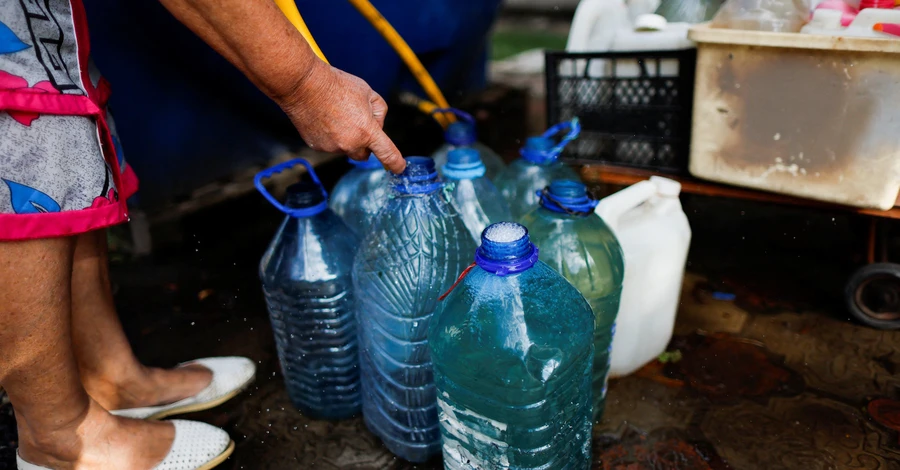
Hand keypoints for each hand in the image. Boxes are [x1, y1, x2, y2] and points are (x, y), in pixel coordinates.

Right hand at [281, 62, 404, 172]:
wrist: (304, 85)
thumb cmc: (337, 85)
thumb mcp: (368, 92)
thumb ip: (379, 112)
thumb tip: (376, 125)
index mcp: (367, 131)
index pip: (387, 153)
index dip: (395, 163)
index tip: (399, 168)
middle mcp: (350, 144)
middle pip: (364, 154)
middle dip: (365, 144)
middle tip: (358, 123)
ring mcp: (332, 147)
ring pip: (345, 149)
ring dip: (346, 138)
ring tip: (337, 114)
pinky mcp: (317, 147)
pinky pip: (329, 146)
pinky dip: (330, 136)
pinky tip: (325, 118)